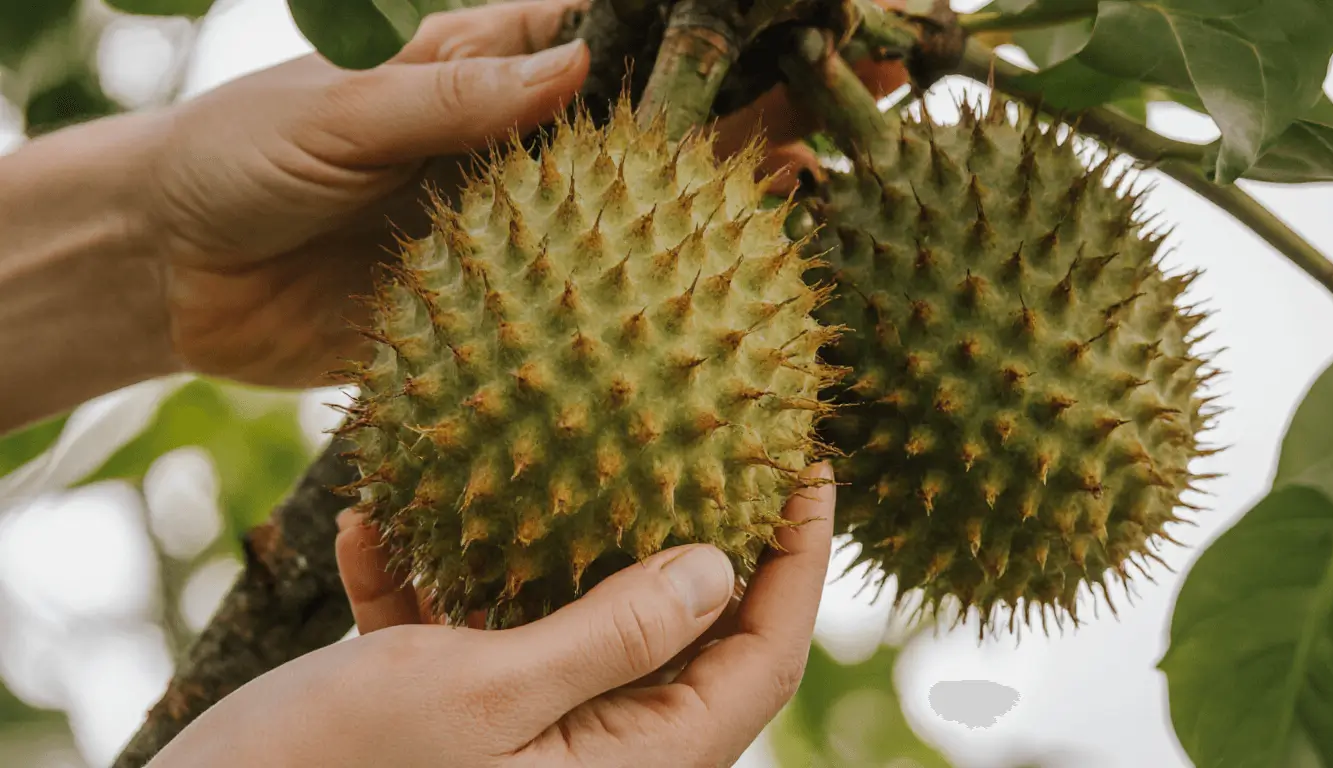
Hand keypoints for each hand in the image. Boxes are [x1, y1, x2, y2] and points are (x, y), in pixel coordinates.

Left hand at [137, 0, 907, 391]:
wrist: (180, 268)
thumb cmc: (242, 161)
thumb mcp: (335, 115)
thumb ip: (450, 98)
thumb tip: (580, 64)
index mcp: (499, 69)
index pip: (639, 38)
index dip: (733, 26)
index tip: (831, 18)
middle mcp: (535, 144)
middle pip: (678, 126)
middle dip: (781, 106)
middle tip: (883, 104)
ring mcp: (537, 232)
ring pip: (661, 223)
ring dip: (744, 220)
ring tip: (842, 211)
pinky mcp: (518, 311)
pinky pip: (604, 316)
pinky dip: (660, 326)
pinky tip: (729, 352)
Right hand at [150, 462, 834, 767]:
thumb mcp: (481, 693)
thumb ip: (610, 633)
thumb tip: (716, 566)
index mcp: (629, 766)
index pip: (760, 658)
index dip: (798, 563)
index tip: (812, 466)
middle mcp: (588, 758)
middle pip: (679, 636)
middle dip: (693, 535)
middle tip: (710, 434)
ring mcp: (515, 744)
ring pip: (569, 628)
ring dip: (545, 549)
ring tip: (547, 458)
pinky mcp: (442, 731)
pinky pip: (465, 644)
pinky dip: (431, 591)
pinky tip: (371, 528)